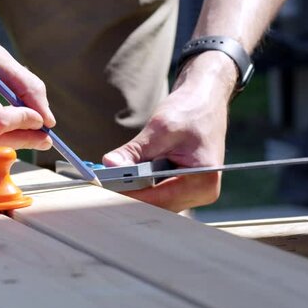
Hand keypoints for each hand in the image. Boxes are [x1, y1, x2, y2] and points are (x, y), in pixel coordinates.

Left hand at [102, 52, 235, 211]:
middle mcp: (202, 192)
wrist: (205, 101)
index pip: (160, 199)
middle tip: (102, 185)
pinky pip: (159, 196)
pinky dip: (142, 188)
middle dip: (130, 195)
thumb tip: (109, 165)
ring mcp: (194, 194)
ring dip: (135, 193)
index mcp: (203, 180)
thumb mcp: (160, 128)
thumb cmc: (190, 111)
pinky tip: (126, 178)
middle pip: (158, 206)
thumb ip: (134, 151)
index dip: (131, 195)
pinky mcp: (184, 189)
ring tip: (112, 181)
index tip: (105, 191)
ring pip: (156, 204)